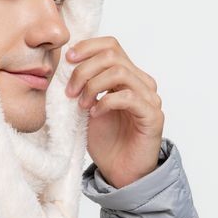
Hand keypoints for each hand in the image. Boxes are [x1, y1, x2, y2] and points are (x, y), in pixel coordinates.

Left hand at [65, 36, 164, 187]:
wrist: (121, 172)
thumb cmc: (106, 141)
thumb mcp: (87, 107)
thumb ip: (83, 86)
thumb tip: (65, 64)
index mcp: (128, 76)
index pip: (111, 45)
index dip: (88, 47)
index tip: (67, 60)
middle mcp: (141, 82)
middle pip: (112, 56)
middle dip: (84, 70)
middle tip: (69, 91)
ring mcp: (149, 98)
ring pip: (119, 73)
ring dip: (93, 86)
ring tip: (81, 105)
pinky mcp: (152, 116)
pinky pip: (128, 97)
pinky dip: (106, 102)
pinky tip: (94, 114)